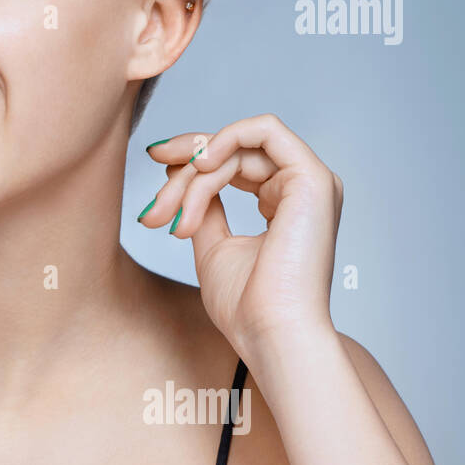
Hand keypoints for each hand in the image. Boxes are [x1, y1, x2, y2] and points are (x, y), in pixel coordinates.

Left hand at [137, 114, 342, 361]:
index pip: (233, 160)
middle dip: (183, 171)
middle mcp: (301, 188)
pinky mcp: (312, 179)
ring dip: (194, 176)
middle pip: (231, 151)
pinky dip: (225, 140)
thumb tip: (182, 168)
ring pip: (236, 148)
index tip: (152, 163)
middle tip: (155, 207)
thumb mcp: (211, 245)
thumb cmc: (246, 306)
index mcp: (284, 202)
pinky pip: (263, 131)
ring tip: (176, 218)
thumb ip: (205, 205)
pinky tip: (200, 166)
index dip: (190, 157)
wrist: (271, 333)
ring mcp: (310, 182)